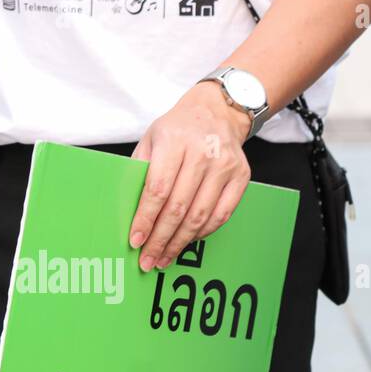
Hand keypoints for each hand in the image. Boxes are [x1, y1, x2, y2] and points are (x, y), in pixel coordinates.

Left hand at [128, 82, 252, 271]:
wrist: (217, 112)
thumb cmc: (179, 129)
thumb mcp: (152, 140)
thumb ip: (140, 170)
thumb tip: (129, 212)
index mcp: (175, 141)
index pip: (158, 189)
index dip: (145, 218)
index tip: (135, 240)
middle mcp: (203, 153)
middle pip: (179, 207)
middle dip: (161, 238)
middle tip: (148, 259)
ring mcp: (225, 166)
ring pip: (201, 216)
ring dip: (181, 241)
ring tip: (165, 257)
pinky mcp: (241, 177)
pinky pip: (222, 214)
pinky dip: (203, 232)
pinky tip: (188, 240)